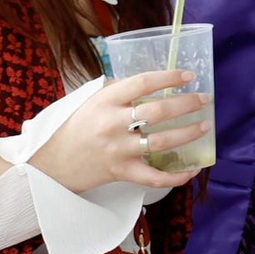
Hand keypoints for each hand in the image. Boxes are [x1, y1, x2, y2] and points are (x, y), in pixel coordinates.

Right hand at [29, 71, 211, 192]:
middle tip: (204, 100)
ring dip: (188, 134)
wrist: (50, 164)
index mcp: (104, 101)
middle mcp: (112, 124)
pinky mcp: (121, 173)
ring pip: (161, 142)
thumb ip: (118, 92)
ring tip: (204, 126)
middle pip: (158, 111)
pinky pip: (154, 177)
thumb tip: (153, 83)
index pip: (142, 83)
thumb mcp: (90, 101)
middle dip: (187, 104)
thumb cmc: (74, 128)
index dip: (169, 77)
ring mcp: (118, 150)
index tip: (188, 76)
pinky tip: (191, 170)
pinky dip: (176, 176)